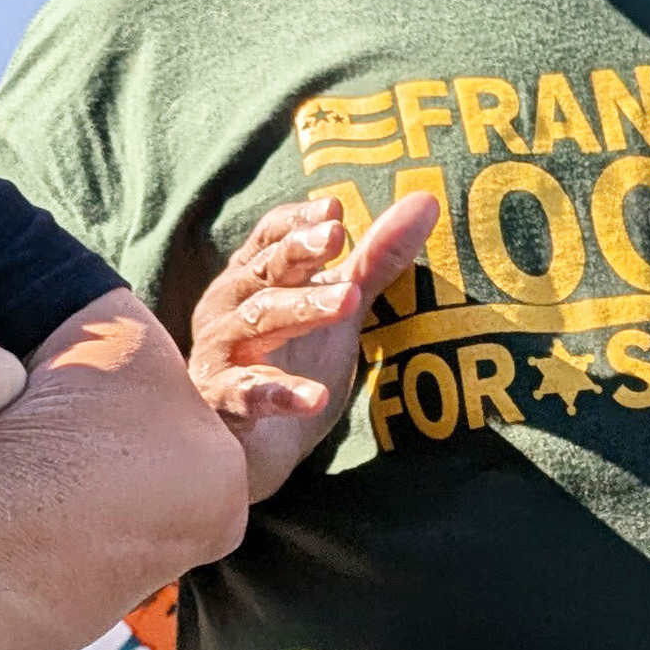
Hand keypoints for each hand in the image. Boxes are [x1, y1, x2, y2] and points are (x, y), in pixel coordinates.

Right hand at [187, 191, 439, 500]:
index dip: (297, 221)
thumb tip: (426, 202)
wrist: (252, 447)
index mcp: (253, 277)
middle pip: (265, 271)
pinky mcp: (224, 401)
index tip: (333, 209)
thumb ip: (375, 259)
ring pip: (258, 322)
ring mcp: (223, 352)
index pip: (270, 237)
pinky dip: (278, 393)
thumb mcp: (338, 307)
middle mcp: (230, 307)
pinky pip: (248, 394)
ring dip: (301, 309)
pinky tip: (312, 397)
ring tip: (349, 301)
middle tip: (336, 238)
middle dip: (299, 253)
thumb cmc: (292, 360)